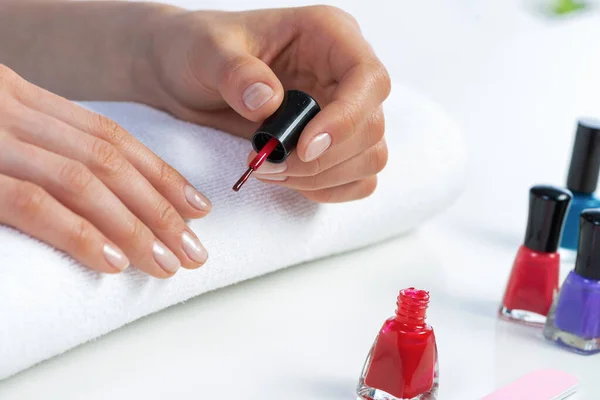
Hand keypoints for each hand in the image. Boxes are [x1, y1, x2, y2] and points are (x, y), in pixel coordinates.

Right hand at [0, 66, 210, 276]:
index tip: (197, 207)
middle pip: (108, 160)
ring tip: (166, 263)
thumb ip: (43, 149)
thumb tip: (105, 193)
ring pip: (83, 182)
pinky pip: (33, 204)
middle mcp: (10, 111)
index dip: (160, 174)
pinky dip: (79, 234)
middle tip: (193, 250)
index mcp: (22, 98)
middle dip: (160, 209)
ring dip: (133, 228)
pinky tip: (113, 261)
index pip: (110, 136)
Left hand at [141, 5, 390, 202]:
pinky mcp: (334, 143)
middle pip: (371, 127)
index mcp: (329, 35)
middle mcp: (343, 73)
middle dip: (322, 159)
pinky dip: (327, 189)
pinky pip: (356, 178)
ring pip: (369, 157)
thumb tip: (268, 102)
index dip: (346, 120)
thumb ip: (235, 72)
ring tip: (271, 171)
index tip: (303, 148)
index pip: (368, 79)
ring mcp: (342, 110)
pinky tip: (289, 180)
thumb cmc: (198, 50)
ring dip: (321, 178)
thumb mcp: (206, 51)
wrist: (184, 75)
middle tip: (269, 166)